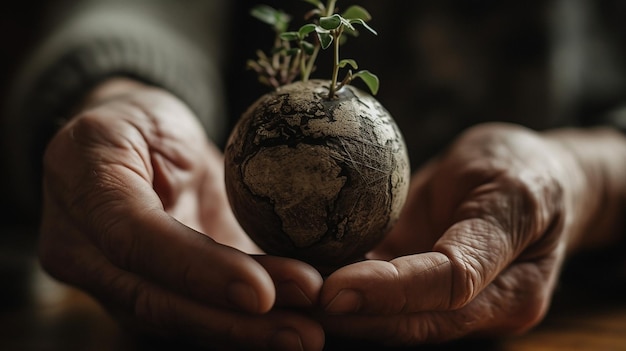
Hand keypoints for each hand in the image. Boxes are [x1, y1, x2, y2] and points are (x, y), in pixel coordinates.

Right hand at [38, 79, 323, 350]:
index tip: (262, 294)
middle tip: (304, 334)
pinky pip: (188, 315)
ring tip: (306, 335)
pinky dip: (238, 325)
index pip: (135, 240)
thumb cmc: (146, 123)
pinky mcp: (136, 292)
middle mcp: (82, 247)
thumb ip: (201, 165)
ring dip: (245, 332)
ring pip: (174, 318)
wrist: (118, 143)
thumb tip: (290, 213)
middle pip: (155, 299)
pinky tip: (284, 326)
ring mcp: (105, 278)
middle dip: (233, 323)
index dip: (198, 270)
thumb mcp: (166, 119)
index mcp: (83, 184)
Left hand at [318, 122, 615, 343]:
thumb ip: (455, 209)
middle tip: (294, 305)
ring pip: (397, 323)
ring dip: (344, 316)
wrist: (539, 186)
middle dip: (354, 319)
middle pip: (416, 323)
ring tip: (289, 302)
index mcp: (516, 277)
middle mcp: (487, 307)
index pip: (450, 287)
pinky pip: (388, 304)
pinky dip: (350, 298)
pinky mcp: (432, 299)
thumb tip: (376, 239)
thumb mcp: (501, 168)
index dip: (391, 291)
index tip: (333, 290)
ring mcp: (459, 309)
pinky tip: (307, 285)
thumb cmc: (521, 168)